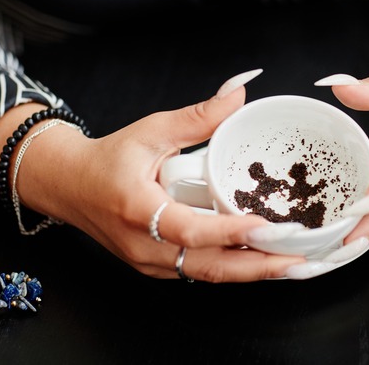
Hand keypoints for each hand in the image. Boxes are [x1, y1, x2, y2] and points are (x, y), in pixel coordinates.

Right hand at [0, 70, 304, 281]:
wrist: (67, 185)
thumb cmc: (106, 160)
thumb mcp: (151, 131)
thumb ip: (198, 116)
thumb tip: (238, 93)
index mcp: (139, 210)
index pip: (192, 230)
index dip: (232, 233)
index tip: (269, 229)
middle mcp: (144, 246)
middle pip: (209, 267)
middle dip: (259, 268)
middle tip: (301, 261)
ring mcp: (149, 263)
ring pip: (208, 275)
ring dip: (251, 273)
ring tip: (292, 265)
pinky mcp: (155, 267)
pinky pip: (199, 272)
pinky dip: (232, 269)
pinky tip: (261, 261)